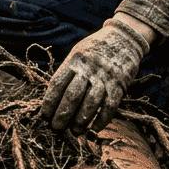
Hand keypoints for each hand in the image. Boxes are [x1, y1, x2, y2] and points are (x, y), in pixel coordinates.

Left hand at [41, 18, 149, 132]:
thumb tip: (53, 97)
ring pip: (91, 102)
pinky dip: (102, 119)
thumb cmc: (96, 49)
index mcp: (75, 60)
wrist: (124, 37)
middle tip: (56, 128)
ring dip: (81, 120)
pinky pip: (110, 106)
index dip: (49, 102)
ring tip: (75, 131)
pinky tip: (95, 129)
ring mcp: (105, 77)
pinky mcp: (120, 84)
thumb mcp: (78, 53)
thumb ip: (67, 72)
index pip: (57, 84)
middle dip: (62, 115)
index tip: (44, 116)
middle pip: (72, 95)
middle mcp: (89, 69)